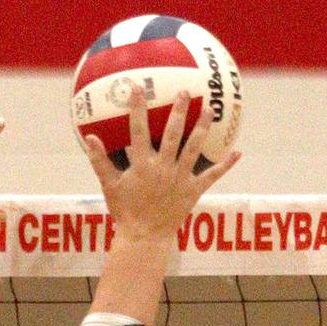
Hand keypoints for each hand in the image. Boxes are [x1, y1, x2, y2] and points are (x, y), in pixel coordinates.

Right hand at [84, 86, 241, 244]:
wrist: (145, 237)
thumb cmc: (125, 211)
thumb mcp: (109, 186)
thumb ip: (99, 161)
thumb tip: (89, 137)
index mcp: (142, 166)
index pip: (138, 131)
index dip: (138, 109)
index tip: (138, 88)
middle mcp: (163, 169)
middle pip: (173, 135)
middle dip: (179, 111)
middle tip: (186, 91)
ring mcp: (180, 179)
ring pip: (194, 149)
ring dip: (202, 128)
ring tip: (210, 109)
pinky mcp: (193, 191)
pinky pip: (212, 176)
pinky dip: (225, 165)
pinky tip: (238, 152)